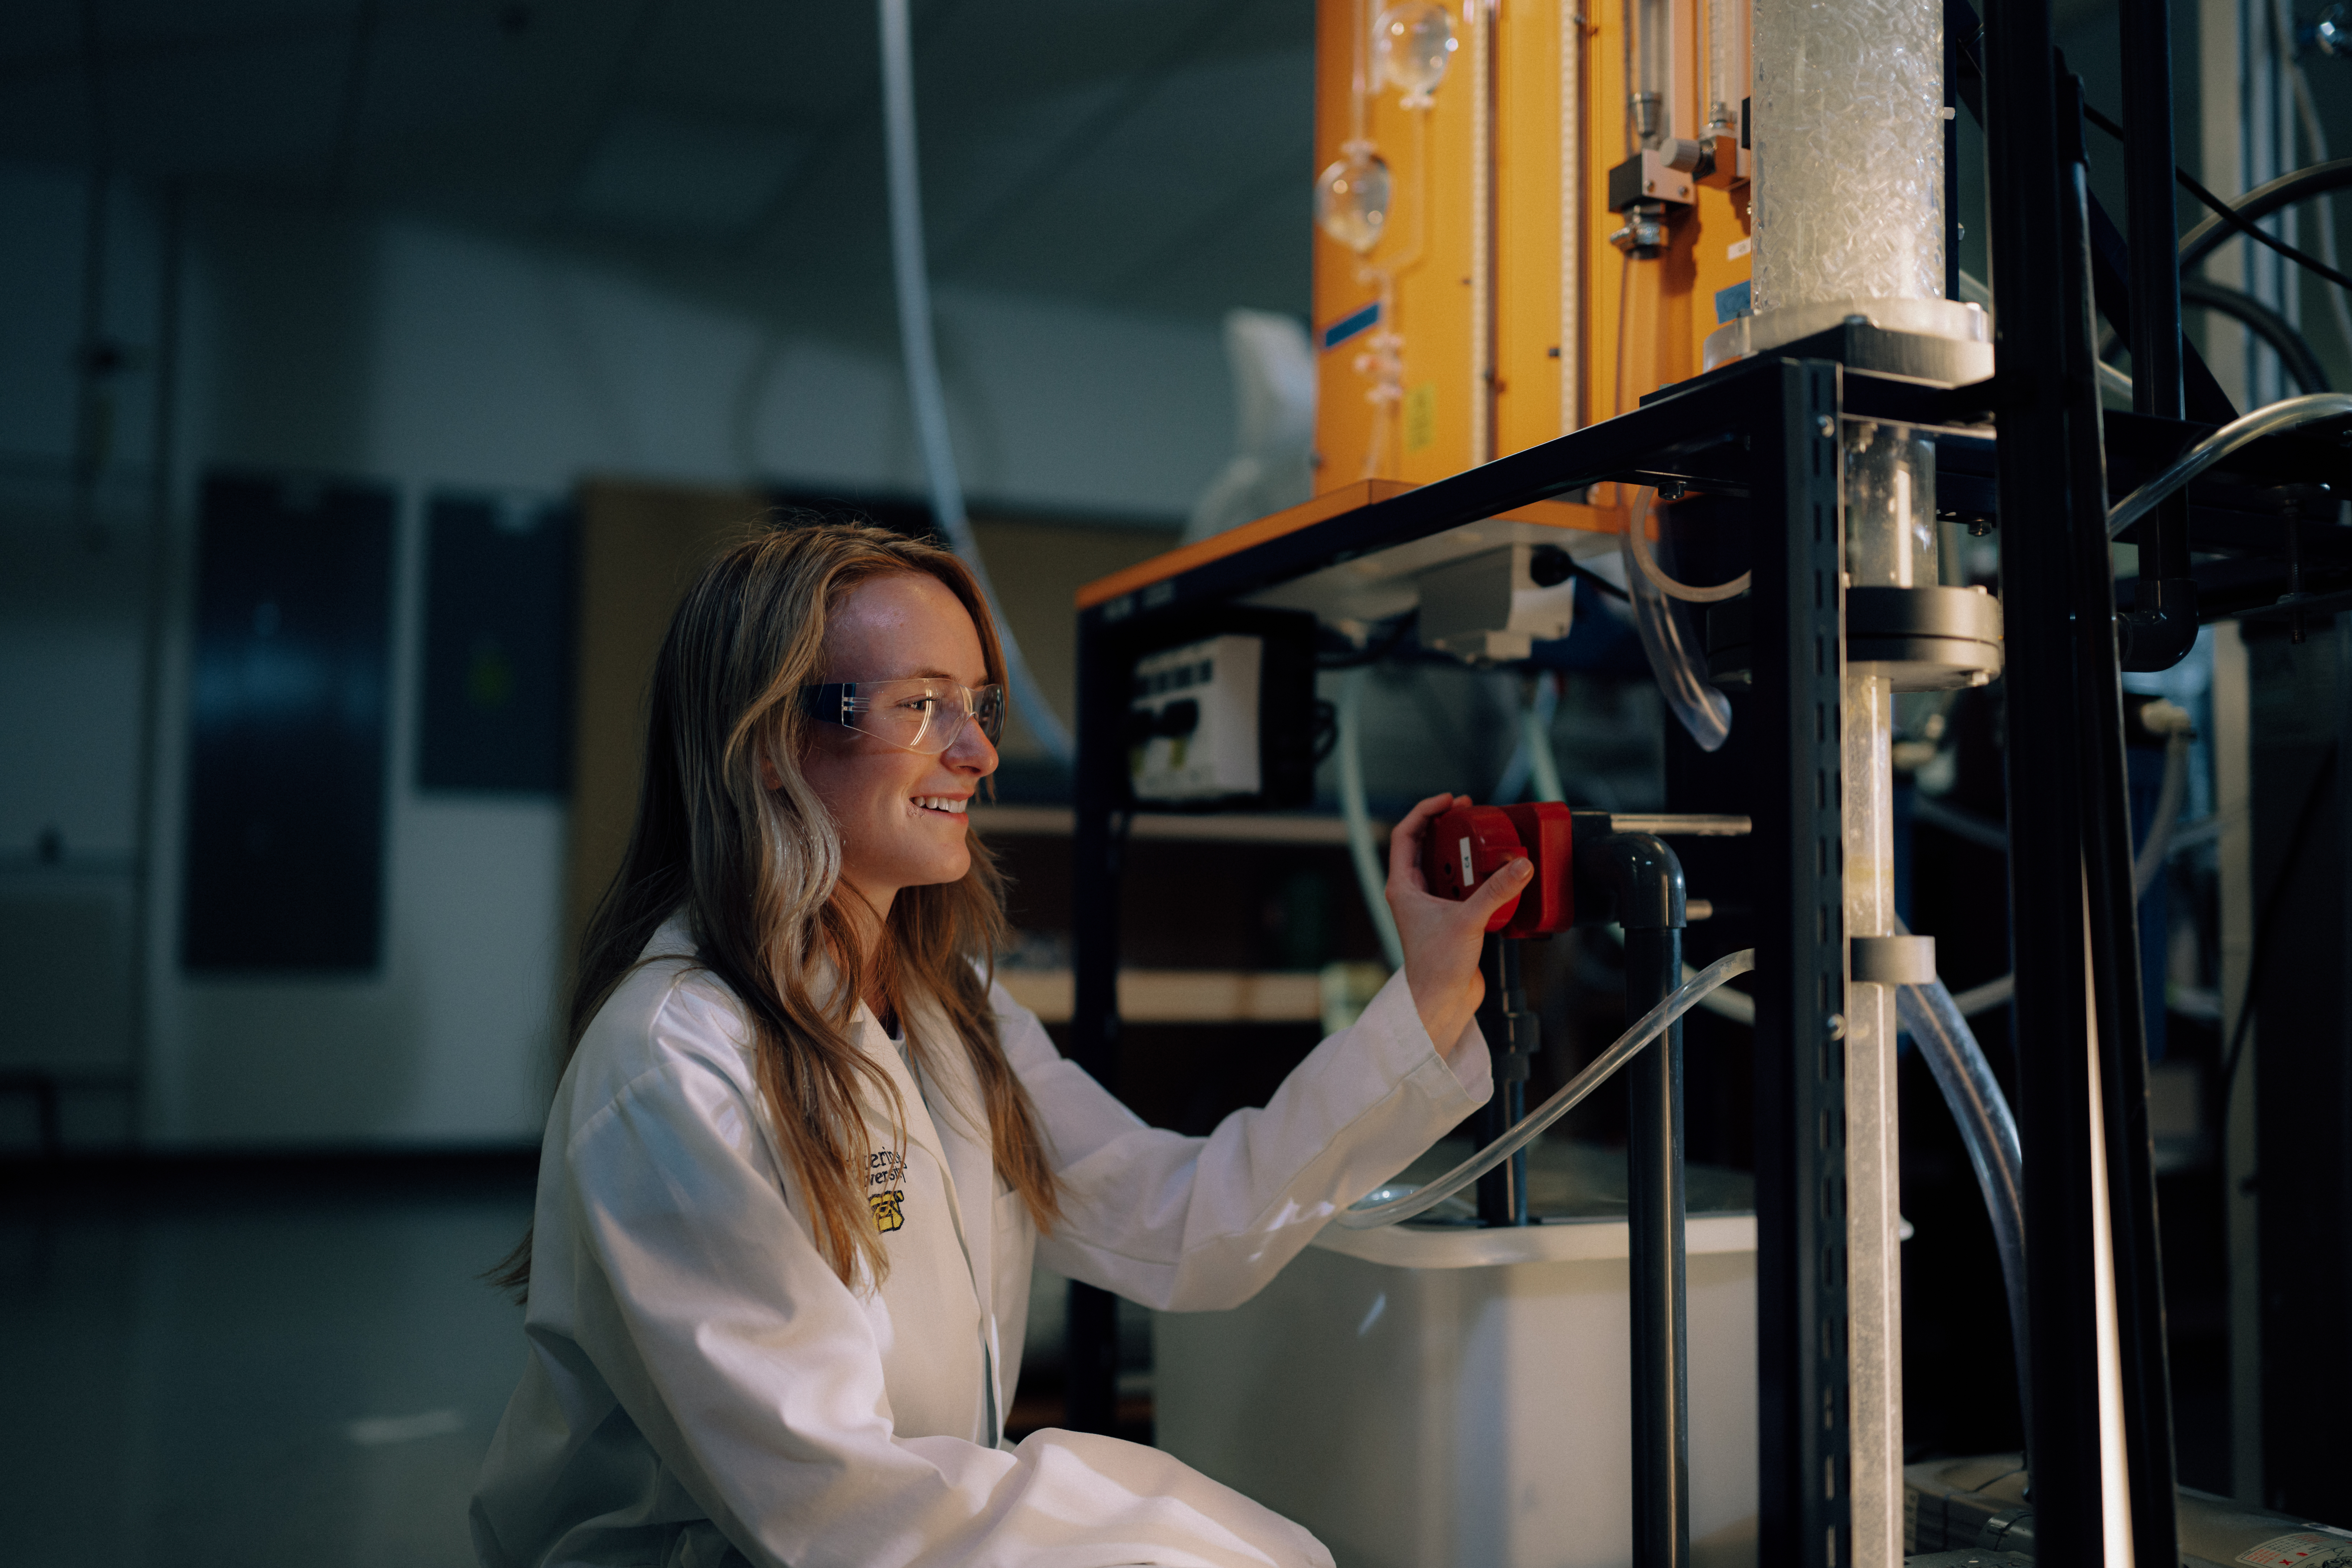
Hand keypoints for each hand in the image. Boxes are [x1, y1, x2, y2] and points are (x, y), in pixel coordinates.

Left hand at [1385, 793, 1529, 1061]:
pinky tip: (1497, 875)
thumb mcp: (1468, 920)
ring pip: (1448, 867)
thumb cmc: (1436, 967)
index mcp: (1403, 887)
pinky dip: (1479, 878)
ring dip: (1467, 853)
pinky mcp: (1451, 920)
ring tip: (1489, 841)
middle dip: (1449, 827)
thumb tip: (1520, 866)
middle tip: (1472, 813)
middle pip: (1427, 846)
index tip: (1449, 801)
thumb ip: (1496, 891)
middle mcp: (1414, 894)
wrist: (1441, 1002)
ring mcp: (1431, 907)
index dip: (1425, 812)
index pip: (1405, 835)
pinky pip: (1464, 889)